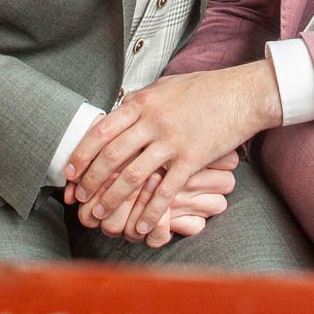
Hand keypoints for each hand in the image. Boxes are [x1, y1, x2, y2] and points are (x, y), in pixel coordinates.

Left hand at [63, 63, 280, 238]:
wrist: (243, 93)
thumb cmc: (204, 89)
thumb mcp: (165, 86)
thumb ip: (141, 102)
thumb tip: (118, 112)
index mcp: (143, 102)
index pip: (102, 130)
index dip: (82, 153)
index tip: (70, 171)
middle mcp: (153, 121)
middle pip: (112, 155)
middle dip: (91, 180)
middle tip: (80, 198)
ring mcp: (172, 141)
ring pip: (133, 176)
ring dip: (113, 199)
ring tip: (101, 216)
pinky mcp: (192, 159)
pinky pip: (166, 191)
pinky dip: (152, 211)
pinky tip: (143, 226)